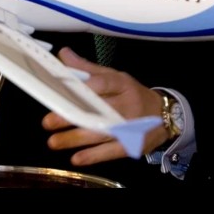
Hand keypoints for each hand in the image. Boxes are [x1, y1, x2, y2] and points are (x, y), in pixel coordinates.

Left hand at [42, 47, 168, 165]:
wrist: (165, 116)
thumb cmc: (132, 94)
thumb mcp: (115, 77)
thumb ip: (88, 68)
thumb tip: (62, 54)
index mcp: (122, 84)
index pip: (102, 83)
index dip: (82, 86)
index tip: (59, 88)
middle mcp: (126, 105)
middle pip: (97, 110)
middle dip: (71, 116)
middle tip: (48, 121)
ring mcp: (130, 127)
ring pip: (100, 133)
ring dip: (75, 139)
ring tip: (53, 141)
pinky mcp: (132, 145)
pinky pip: (110, 152)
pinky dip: (93, 156)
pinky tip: (75, 158)